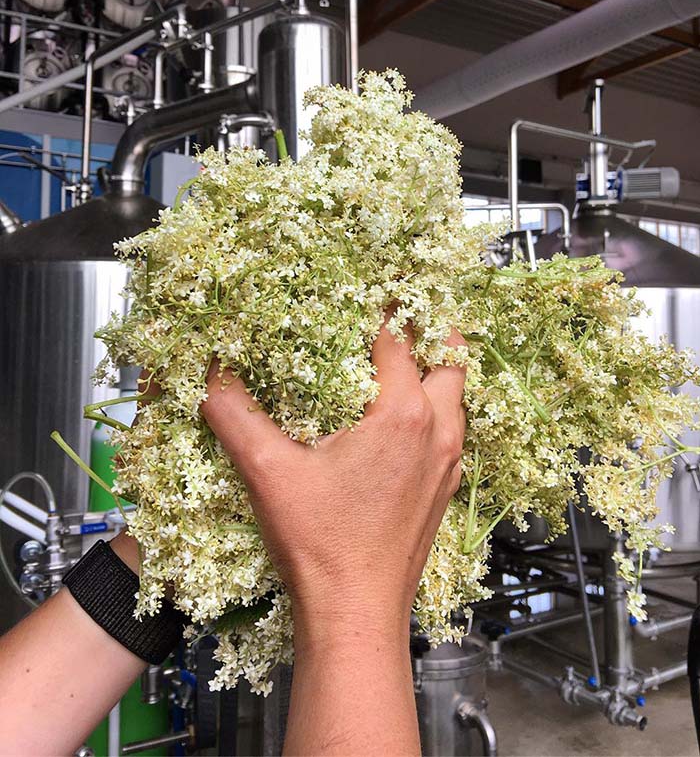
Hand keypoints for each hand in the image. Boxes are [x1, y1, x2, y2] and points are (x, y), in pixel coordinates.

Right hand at [201, 319, 465, 639]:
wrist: (356, 615)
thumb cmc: (320, 545)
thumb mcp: (268, 472)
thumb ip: (235, 415)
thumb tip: (209, 374)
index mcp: (402, 416)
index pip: (401, 341)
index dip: (388, 310)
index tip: (377, 289)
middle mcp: (437, 434)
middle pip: (452, 362)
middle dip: (433, 333)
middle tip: (406, 317)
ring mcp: (447, 466)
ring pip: (459, 399)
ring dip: (440, 373)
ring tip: (409, 360)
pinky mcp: (444, 493)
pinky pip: (453, 434)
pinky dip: (439, 411)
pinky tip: (406, 424)